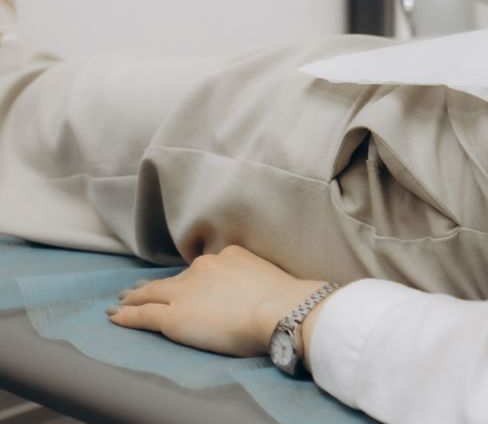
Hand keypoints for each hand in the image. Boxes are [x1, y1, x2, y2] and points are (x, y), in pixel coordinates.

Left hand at [108, 245, 325, 360]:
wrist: (279, 310)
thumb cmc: (285, 299)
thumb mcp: (269, 277)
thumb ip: (254, 279)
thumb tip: (255, 292)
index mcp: (229, 256)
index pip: (203, 270)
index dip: (189, 279)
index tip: (184, 284)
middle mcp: (203, 268)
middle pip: (174, 278)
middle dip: (156, 285)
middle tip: (138, 290)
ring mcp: (185, 291)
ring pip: (151, 292)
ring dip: (135, 297)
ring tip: (123, 302)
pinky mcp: (172, 315)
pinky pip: (142, 314)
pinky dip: (126, 315)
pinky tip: (115, 317)